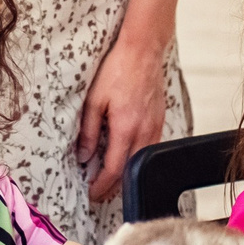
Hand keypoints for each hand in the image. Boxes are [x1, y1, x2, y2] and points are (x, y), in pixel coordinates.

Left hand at [76, 36, 167, 204]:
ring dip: (126, 176)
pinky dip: (136, 160)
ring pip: (141, 163)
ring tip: (110, 181)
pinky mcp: (159, 121)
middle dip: (113, 188)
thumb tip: (84, 155)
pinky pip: (149, 149)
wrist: (143, 51)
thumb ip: (88, 130)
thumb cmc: (118, 69)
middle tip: (98, 193)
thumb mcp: (94, 100)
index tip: (92, 193)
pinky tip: (126, 158)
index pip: (114, 170)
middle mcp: (144, 132)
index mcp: (125, 128)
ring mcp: (155, 127)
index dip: (101, 186)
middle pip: (130, 172)